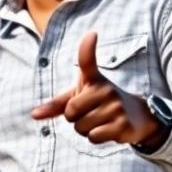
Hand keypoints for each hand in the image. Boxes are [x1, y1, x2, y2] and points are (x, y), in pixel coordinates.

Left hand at [32, 32, 164, 146]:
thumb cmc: (99, 104)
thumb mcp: (79, 99)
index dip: (87, 48)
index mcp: (94, 80)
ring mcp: (116, 106)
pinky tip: (107, 130)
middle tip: (89, 113)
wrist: (137, 117)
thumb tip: (34, 115)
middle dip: (73, 119)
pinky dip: (95, 137)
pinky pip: (93, 137)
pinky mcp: (122, 124)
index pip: (88, 62)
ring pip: (81, 127)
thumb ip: (56, 105)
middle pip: (71, 112)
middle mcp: (106, 89)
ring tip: (100, 121)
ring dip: (85, 130)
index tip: (92, 34)